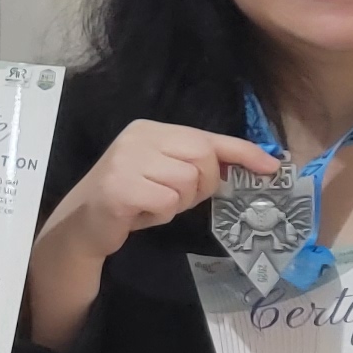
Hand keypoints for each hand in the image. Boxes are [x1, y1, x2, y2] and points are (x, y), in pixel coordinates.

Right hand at [45, 119, 286, 265]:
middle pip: (202, 158)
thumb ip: (197, 163)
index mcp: (151, 129)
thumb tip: (253, 164)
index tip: (271, 167)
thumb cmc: (130, 197)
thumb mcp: (165, 172)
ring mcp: (125, 161)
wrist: (81, 223)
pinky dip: (160, 215)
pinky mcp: (119, 188)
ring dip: (177, 203)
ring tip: (153, 205)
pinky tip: (141, 215)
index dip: (243, 152)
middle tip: (176, 197)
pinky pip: (167, 202)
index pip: (207, 137)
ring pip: (187, 182)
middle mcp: (138, 137)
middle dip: (201, 185)